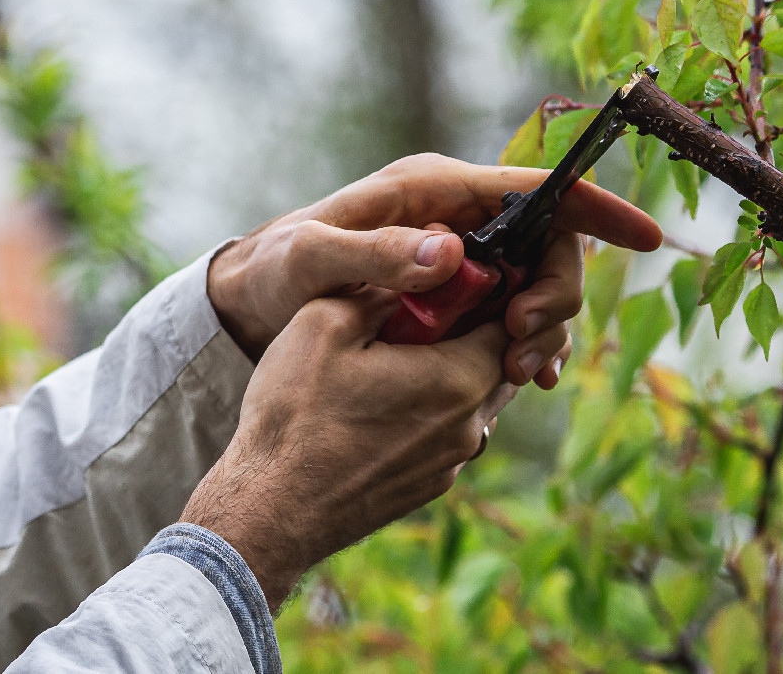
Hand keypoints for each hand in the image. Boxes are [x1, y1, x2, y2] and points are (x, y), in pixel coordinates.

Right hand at [180, 289, 546, 606]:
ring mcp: (451, 463)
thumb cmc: (295, 415)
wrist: (271, 509)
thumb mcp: (325, 322)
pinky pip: (449, 431)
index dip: (491, 289)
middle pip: (500, 361)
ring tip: (400, 350)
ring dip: (453, 368)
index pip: (511, 320)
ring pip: (476, 398)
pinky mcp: (428, 485)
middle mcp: (471, 426)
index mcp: (458, 379)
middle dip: (475, 328)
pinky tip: (384, 396)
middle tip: (430, 305)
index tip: (461, 273)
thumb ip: (382, 289)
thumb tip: (416, 272)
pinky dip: (432, 406)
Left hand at [206, 153, 661, 382]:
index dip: (595, 207)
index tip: (646, 237)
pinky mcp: (453, 291)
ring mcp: (457, 251)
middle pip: (549, 242)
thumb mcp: (311, 260)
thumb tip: (450, 251)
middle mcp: (454, 213)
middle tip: (527, 350)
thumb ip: (372, 255)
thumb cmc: (275, 267)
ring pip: (537, 282)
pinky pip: (513, 311)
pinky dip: (528, 343)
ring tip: (520, 373)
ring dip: (546, 328)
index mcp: (431, 189)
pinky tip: (524, 378)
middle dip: (558, 294)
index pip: (533, 187)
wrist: (251, 296)